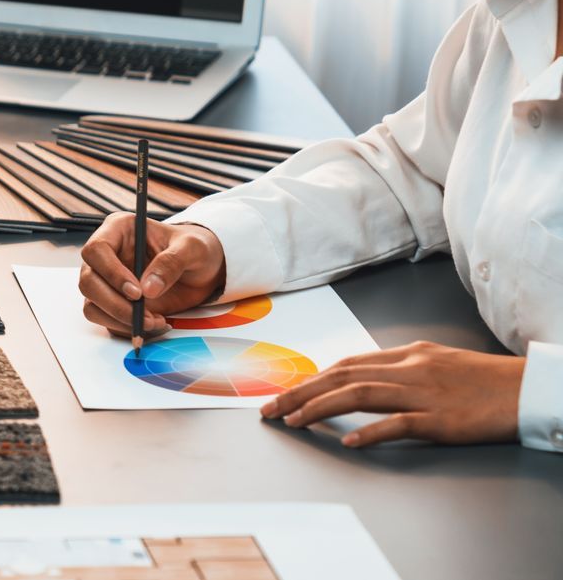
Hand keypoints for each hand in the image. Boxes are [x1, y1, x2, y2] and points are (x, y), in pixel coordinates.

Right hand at [78, 214, 225, 337]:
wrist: (200, 270)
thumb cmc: (194, 249)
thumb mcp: (193, 248)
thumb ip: (172, 263)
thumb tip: (148, 288)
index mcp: (119, 230)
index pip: (96, 250)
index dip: (111, 273)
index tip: (137, 292)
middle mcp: (106, 255)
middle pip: (88, 281)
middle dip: (115, 304)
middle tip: (144, 315)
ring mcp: (106, 280)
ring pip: (92, 304)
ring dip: (120, 319)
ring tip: (153, 321)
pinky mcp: (112, 301)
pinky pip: (105, 319)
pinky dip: (126, 327)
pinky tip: (152, 323)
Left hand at [261, 341, 524, 446]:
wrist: (527, 389)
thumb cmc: (483, 380)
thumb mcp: (436, 361)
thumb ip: (398, 368)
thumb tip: (359, 376)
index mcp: (407, 355)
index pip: (346, 364)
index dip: (310, 379)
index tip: (284, 393)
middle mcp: (410, 369)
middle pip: (342, 376)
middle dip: (300, 393)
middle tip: (270, 410)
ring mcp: (425, 393)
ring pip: (360, 394)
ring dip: (320, 409)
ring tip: (293, 422)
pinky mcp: (442, 419)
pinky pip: (399, 424)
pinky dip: (371, 431)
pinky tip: (350, 442)